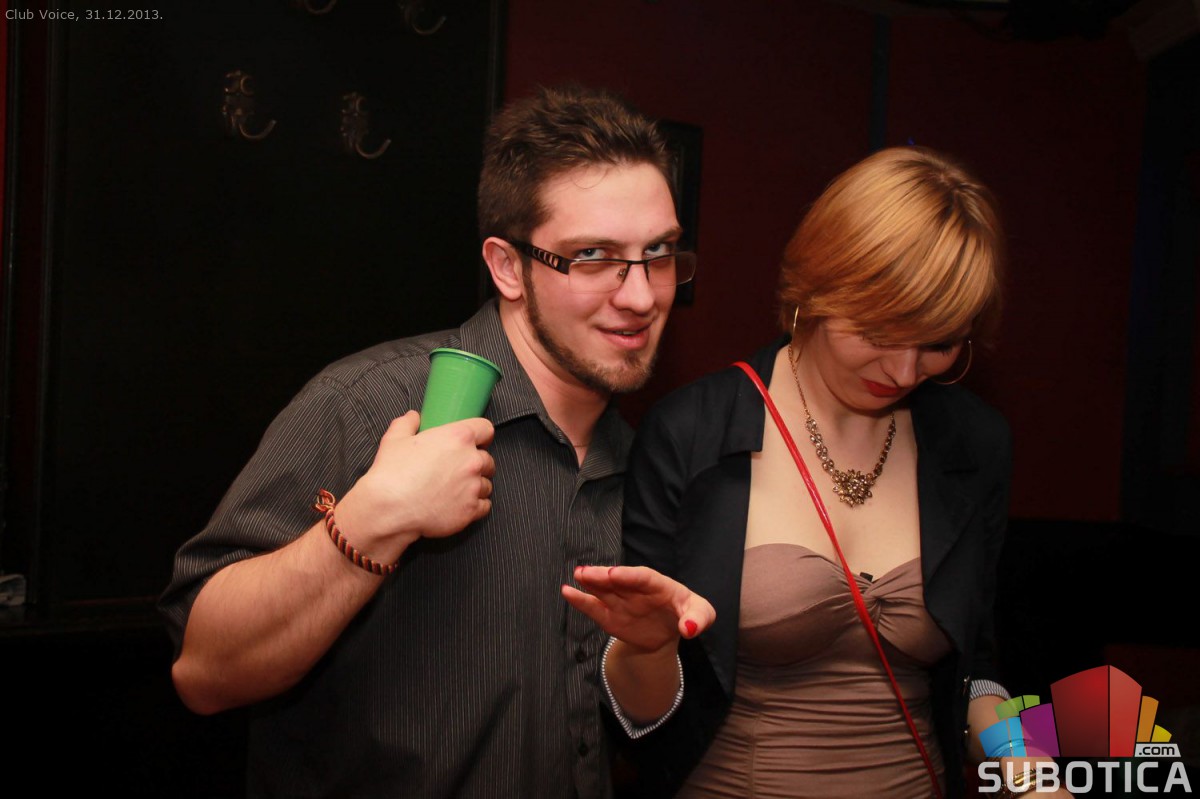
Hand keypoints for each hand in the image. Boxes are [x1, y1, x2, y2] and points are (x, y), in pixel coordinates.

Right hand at [336, 411, 494, 556]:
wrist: (389, 509)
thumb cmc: (393, 474)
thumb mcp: (395, 439)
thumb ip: (407, 423)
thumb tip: (413, 417)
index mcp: (458, 438)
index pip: (486, 429)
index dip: (482, 435)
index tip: (478, 441)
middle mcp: (471, 461)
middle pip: (488, 459)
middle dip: (476, 463)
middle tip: (459, 469)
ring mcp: (473, 486)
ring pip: (487, 483)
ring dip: (476, 485)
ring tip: (457, 489)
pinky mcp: (471, 510)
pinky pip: (485, 505)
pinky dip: (476, 505)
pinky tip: (460, 504)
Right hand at [562, 565, 714, 653]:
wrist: (667, 631)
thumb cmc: (687, 614)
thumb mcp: (701, 613)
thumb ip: (698, 618)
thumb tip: (689, 629)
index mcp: (658, 583)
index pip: (642, 577)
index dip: (628, 576)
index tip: (614, 574)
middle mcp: (635, 589)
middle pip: (617, 580)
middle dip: (603, 576)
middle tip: (587, 572)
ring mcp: (621, 601)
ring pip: (603, 590)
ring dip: (590, 582)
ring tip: (577, 575)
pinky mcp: (610, 616)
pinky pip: (594, 608)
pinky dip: (581, 601)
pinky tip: (568, 592)